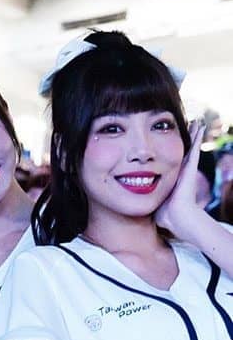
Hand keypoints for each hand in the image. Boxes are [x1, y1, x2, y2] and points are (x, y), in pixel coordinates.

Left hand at [155, 120, 208, 241]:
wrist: (177, 218)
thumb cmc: (165, 215)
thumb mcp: (154, 202)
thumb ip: (148, 199)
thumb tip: (137, 202)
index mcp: (173, 178)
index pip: (171, 159)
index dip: (171, 150)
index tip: (171, 140)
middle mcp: (181, 171)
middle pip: (184, 150)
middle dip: (186, 137)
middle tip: (191, 124)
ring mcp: (187, 169)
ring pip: (191, 146)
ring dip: (194, 133)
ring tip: (198, 121)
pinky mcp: (190, 168)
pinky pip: (194, 148)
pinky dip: (198, 136)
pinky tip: (200, 125)